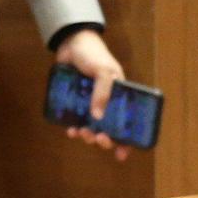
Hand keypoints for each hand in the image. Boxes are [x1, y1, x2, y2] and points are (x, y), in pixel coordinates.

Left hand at [55, 29, 128, 160]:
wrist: (71, 42)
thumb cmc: (94, 55)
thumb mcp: (104, 72)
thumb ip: (102, 93)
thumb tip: (96, 117)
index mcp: (120, 97)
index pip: (127, 123)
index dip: (126, 141)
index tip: (121, 154)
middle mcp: (106, 103)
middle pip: (108, 130)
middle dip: (104, 139)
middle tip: (99, 138)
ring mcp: (89, 103)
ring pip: (91, 128)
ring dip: (88, 135)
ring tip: (81, 132)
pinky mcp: (73, 102)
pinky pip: (74, 120)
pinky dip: (73, 128)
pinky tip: (70, 130)